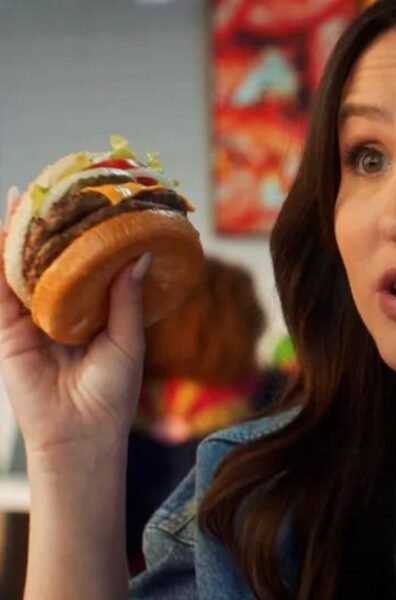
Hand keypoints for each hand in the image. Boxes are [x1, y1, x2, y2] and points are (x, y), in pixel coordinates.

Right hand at [0, 186, 149, 469]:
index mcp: (91, 313)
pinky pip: (1, 290)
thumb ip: (127, 297)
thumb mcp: (127, 339)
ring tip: (23, 196)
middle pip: (51, 261)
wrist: (81, 436)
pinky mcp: (8, 332)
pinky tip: (1, 233)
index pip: (85, 266)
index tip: (92, 203)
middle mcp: (60, 312)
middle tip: (53, 187)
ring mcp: (31, 320)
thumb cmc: (112, 394)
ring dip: (19, 235)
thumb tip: (141, 254)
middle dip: (49, 227)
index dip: (86, 237)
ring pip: (22, 269)